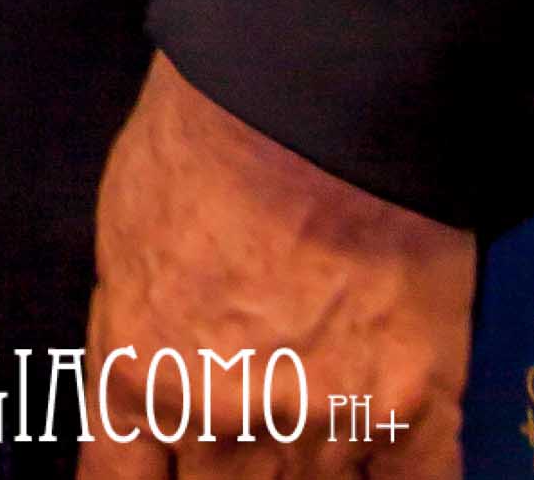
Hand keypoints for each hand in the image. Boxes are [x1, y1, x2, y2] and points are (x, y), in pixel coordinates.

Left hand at [84, 53, 470, 479]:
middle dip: (220, 471)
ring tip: (302, 416)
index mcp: (141, 371)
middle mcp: (223, 417)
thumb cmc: (206, 132)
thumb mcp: (123, 230)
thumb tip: (142, 387)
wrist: (309, 92)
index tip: (162, 470)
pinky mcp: (410, 410)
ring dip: (303, 474)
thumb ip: (136, 332)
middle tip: (239, 427)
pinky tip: (377, 464)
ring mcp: (321, 423)